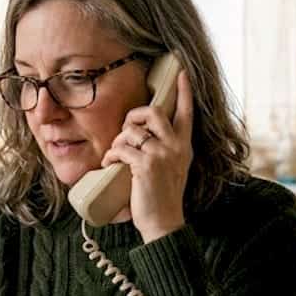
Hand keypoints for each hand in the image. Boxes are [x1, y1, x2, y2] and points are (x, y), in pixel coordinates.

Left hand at [101, 70, 193, 242]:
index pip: (187, 113)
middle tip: (126, 128)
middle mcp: (176, 147)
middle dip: (134, 115)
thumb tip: (142, 134)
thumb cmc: (163, 197)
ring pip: (131, 132)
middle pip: (153, 112)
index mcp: (184, 146)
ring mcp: (161, 155)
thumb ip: (165, 149)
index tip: (182, 72)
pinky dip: (110, 156)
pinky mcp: (145, 166)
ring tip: (115, 156)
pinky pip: (121, 149)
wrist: (164, 223)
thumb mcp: (173, 168)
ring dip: (117, 143)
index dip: (184, 92)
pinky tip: (109, 164)